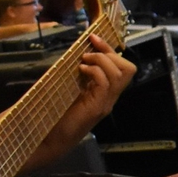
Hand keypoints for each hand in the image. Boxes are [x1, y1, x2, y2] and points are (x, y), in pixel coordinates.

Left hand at [38, 34, 137, 156]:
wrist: (49, 138)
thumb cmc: (56, 114)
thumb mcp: (71, 88)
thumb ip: (80, 75)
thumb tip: (78, 53)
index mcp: (106, 92)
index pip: (122, 67)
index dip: (110, 49)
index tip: (93, 37)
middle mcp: (110, 97)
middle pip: (128, 68)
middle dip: (110, 53)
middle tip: (90, 50)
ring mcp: (106, 103)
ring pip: (120, 74)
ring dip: (102, 60)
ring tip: (84, 60)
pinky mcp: (97, 107)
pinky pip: (106, 83)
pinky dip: (95, 71)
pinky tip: (81, 70)